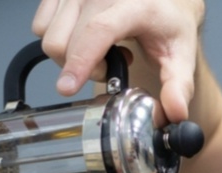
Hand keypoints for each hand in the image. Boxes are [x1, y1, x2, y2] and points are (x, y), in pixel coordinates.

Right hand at [32, 0, 204, 122]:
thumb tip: (174, 113)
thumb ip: (179, 87)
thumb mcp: (181, 55)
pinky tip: (85, 38)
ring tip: (100, 50)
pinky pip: (41, 24)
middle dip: (82, 68)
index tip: (68, 88)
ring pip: (49, 35)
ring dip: (70, 56)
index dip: (80, 61)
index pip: (98, 31)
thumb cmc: (168, 24)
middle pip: (65, 41)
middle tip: (111, 67)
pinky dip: (60, 41)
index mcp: (134, 4)